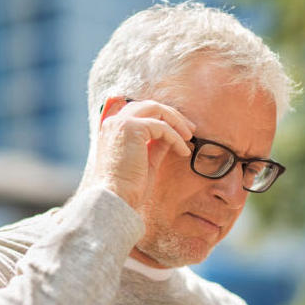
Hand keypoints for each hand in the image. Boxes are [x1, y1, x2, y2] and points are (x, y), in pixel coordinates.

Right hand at [78, 97, 194, 207]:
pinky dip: (176, 138)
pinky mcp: (131, 128)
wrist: (115, 198)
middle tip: (190, 129)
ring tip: (189, 137)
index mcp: (114, 129)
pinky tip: (183, 151)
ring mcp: (121, 123)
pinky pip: (162, 127)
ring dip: (176, 122)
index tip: (180, 129)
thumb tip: (171, 137)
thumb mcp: (146, 162)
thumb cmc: (128, 187)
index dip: (162, 117)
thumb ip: (156, 146)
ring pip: (156, 109)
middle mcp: (114, 122)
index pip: (140, 112)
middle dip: (172, 115)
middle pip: (149, 106)